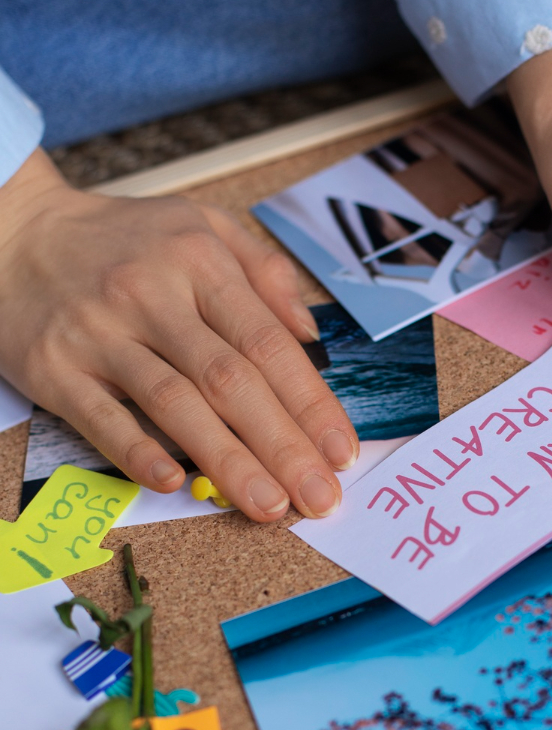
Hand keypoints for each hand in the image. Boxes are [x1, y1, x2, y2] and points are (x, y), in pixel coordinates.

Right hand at [0, 149, 358, 520]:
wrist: (13, 231)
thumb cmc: (121, 239)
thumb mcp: (200, 224)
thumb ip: (264, 271)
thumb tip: (311, 335)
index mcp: (198, 261)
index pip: (268, 344)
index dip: (310, 404)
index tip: (341, 452)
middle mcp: (152, 295)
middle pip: (231, 381)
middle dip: (283, 446)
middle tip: (319, 496)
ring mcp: (100, 333)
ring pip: (175, 405)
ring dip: (228, 461)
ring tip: (269, 506)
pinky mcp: (53, 368)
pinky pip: (101, 417)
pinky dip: (138, 452)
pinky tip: (174, 484)